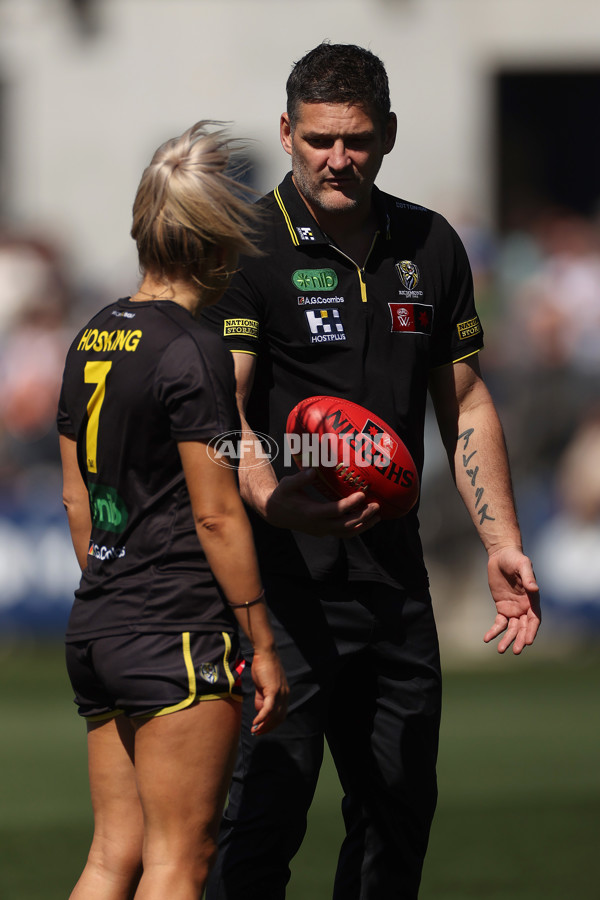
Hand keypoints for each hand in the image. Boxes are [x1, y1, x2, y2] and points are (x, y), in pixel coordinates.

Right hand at [249, 648, 288, 735]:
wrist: (265, 653)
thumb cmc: (263, 668)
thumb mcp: (263, 687)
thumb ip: (262, 699)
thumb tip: (261, 712)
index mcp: (284, 695)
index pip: (281, 715)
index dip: (271, 724)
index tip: (261, 729)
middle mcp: (285, 695)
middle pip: (279, 718)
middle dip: (268, 728)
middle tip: (257, 732)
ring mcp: (280, 693)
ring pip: (274, 715)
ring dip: (264, 725)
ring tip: (255, 729)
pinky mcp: (273, 690)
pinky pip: (269, 708)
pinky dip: (262, 717)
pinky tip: (256, 722)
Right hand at [264, 468, 380, 537]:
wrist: (275, 513)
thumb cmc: (282, 495)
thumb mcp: (287, 484)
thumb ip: (300, 478)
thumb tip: (313, 471)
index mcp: (311, 512)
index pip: (335, 511)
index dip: (350, 504)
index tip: (362, 494)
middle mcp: (318, 525)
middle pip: (346, 526)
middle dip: (363, 517)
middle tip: (376, 505)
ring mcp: (322, 530)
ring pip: (347, 533)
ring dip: (363, 526)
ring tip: (377, 516)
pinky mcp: (324, 531)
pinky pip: (344, 533)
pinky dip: (357, 528)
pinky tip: (367, 520)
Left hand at [484, 546, 540, 653]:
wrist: (502, 556)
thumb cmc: (515, 559)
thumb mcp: (522, 565)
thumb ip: (528, 577)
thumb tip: (534, 589)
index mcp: (532, 599)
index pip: (534, 619)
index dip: (531, 630)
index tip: (528, 641)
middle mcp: (525, 607)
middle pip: (523, 627)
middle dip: (519, 639)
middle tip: (515, 650)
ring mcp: (513, 608)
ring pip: (512, 628)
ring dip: (507, 639)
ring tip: (501, 650)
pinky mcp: (502, 607)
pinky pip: (499, 622)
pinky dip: (494, 631)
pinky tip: (487, 638)